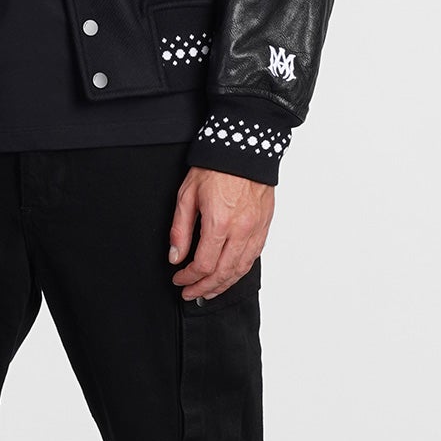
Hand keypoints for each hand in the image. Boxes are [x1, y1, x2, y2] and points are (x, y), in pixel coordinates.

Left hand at [167, 166, 274, 298]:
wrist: (244, 147)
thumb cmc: (215, 166)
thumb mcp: (187, 194)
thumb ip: (180, 229)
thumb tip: (175, 255)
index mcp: (219, 223)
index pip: (204, 264)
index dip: (189, 277)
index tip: (179, 279)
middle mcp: (241, 230)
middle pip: (223, 273)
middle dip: (205, 287)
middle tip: (191, 293)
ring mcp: (256, 229)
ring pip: (241, 269)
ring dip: (224, 285)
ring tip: (209, 291)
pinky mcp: (264, 226)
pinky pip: (254, 257)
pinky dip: (240, 271)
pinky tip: (230, 275)